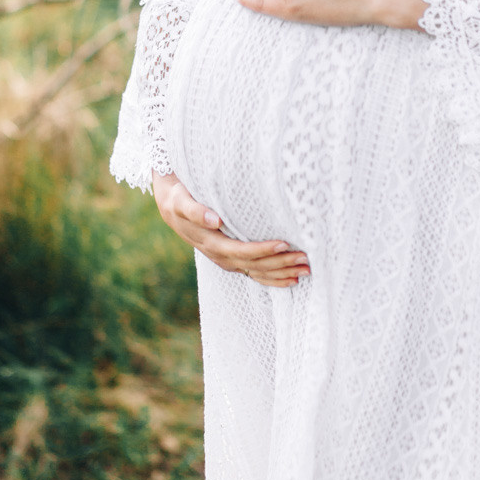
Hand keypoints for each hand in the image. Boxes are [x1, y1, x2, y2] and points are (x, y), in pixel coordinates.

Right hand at [152, 171, 309, 287]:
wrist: (173, 210)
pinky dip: (274, 279)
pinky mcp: (233, 260)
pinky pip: (256, 274)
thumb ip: (195, 210)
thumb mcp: (182, 201)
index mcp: (212, 244)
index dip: (264, 250)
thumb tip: (215, 220)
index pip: (243, 251)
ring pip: (259, 272)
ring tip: (306, 271)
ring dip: (283, 273)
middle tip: (305, 259)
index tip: (284, 243)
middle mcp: (222, 257)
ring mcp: (228, 261)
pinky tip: (292, 280)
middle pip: (256, 265)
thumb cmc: (180, 200)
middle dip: (281, 263)